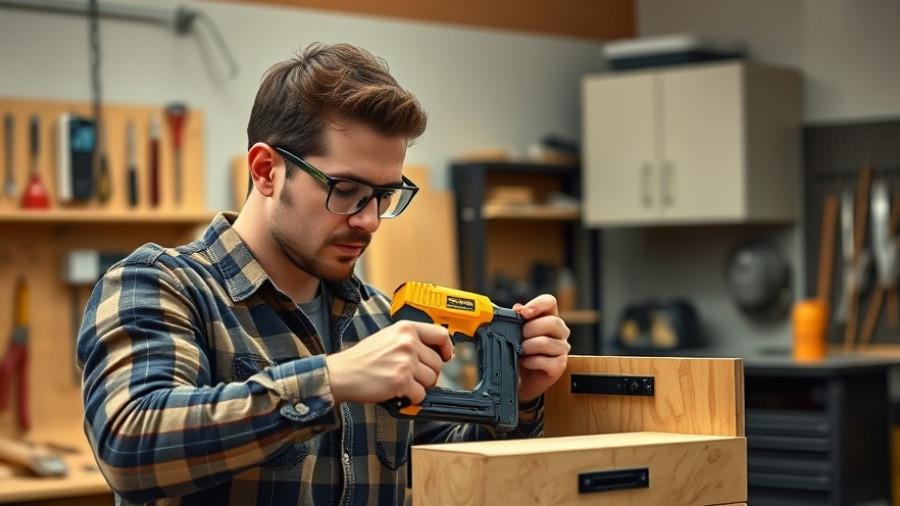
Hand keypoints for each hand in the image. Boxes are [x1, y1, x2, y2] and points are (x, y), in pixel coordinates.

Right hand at [325, 321, 452, 404]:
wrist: (343, 373)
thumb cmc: (363, 358)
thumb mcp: (388, 337)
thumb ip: (411, 340)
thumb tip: (435, 350)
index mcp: (406, 328)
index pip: (441, 334)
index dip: (447, 348)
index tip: (445, 356)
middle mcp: (408, 342)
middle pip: (438, 363)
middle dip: (427, 374)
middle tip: (410, 376)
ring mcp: (405, 361)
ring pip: (432, 380)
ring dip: (419, 386)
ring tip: (401, 382)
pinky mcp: (401, 380)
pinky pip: (421, 394)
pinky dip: (412, 398)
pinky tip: (398, 392)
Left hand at [512, 294, 569, 403]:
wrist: (522, 378)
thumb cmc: (521, 352)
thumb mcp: (516, 333)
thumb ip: (518, 319)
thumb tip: (518, 308)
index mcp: (549, 318)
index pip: (550, 302)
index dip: (538, 304)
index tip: (524, 312)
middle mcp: (560, 332)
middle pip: (552, 322)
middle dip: (530, 329)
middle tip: (519, 336)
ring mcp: (562, 349)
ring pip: (546, 342)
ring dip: (528, 347)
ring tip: (520, 351)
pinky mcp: (560, 365)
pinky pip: (545, 361)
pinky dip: (531, 362)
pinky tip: (526, 362)